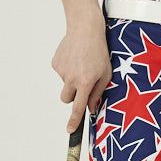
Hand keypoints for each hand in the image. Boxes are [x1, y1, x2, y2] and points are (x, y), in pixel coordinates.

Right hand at [51, 14, 112, 131]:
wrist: (85, 29)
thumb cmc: (99, 51)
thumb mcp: (106, 73)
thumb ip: (98, 92)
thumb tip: (91, 108)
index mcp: (85, 82)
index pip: (78, 107)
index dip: (74, 121)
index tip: (70, 131)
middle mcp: (71, 78)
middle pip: (67, 99)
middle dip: (73, 96)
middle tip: (83, 82)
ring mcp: (61, 71)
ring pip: (64, 84)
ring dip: (71, 80)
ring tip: (81, 63)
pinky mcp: (55, 63)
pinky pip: (61, 73)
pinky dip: (67, 68)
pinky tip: (75, 57)